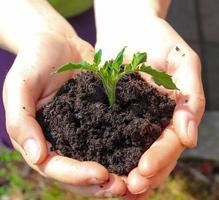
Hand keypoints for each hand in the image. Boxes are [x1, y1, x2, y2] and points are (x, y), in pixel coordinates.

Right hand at [3, 32, 126, 196]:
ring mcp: (82, 128)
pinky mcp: (100, 116)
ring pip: (98, 158)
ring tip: (136, 179)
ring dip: (116, 172)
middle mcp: (63, 138)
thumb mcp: (20, 85)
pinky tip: (140, 153)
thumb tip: (36, 157)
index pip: (55, 166)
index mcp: (41, 137)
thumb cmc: (34, 60)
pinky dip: (124, 147)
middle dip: (100, 182)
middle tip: (124, 187)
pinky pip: (111, 135)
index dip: (76, 175)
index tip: (101, 175)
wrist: (56, 41)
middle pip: (79, 170)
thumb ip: (21, 120)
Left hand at [96, 16, 204, 196]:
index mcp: (174, 113)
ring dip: (126, 171)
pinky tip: (101, 167)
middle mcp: (155, 121)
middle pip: (155, 155)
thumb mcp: (183, 62)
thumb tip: (190, 137)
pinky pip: (113, 136)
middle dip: (144, 174)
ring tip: (115, 188)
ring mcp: (134, 119)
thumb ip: (190, 98)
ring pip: (134, 152)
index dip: (161, 158)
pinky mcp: (113, 112)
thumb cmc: (159, 39)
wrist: (129, 27)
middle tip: (129, 186)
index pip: (171, 143)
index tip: (144, 170)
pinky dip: (109, 154)